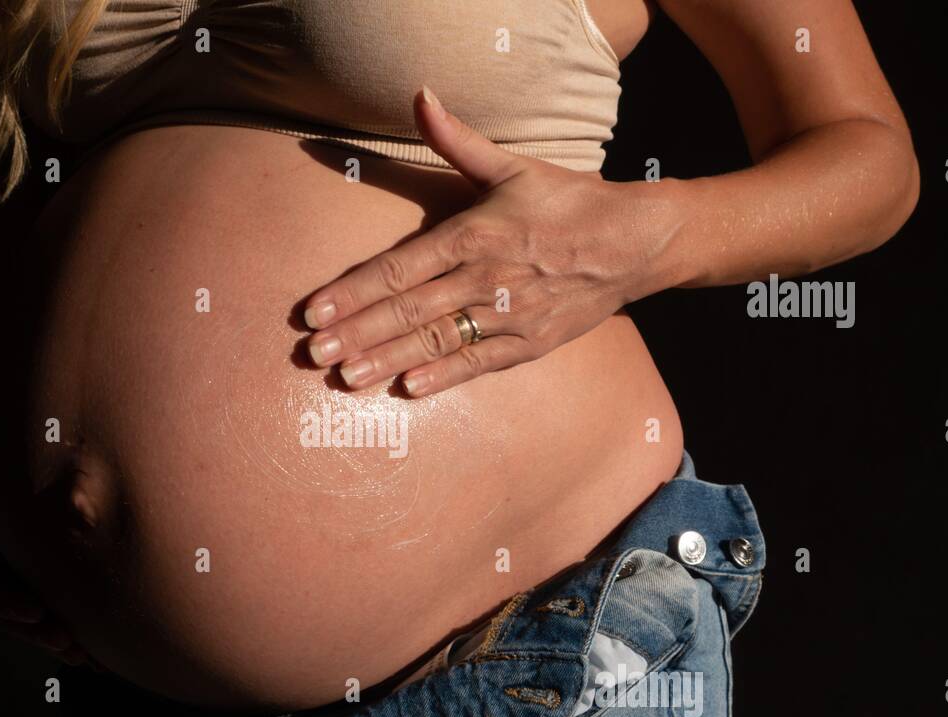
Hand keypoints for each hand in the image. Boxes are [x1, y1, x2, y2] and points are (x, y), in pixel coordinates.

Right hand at [0, 444, 102, 669]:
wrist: (49, 431)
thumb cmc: (19, 436)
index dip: (6, 603)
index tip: (35, 612)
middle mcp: (3, 562)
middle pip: (13, 613)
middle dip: (39, 633)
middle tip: (69, 645)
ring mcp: (29, 571)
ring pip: (40, 619)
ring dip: (60, 640)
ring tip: (87, 656)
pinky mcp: (57, 574)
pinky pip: (66, 609)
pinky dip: (81, 630)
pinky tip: (102, 650)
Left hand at [302, 86, 677, 396]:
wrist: (635, 242)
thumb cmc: (567, 201)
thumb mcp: (511, 166)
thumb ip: (456, 140)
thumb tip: (421, 96)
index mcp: (474, 234)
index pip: (399, 268)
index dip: (353, 292)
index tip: (314, 311)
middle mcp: (485, 278)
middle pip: (408, 311)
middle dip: (356, 333)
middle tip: (313, 354)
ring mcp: (508, 315)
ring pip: (436, 341)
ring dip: (387, 360)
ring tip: (346, 377)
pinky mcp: (530, 343)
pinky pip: (479, 363)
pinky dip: (444, 376)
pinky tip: (408, 389)